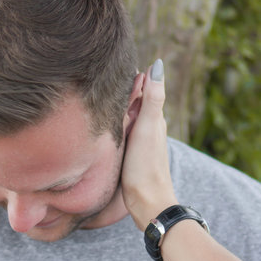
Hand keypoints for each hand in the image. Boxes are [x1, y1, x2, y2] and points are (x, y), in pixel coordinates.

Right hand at [121, 59, 178, 229]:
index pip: (145, 88)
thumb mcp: (147, 128)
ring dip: (121, 106)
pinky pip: (125, 132)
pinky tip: (109, 125)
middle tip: (107, 72)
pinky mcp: (133, 155)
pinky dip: (118, 123)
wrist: (146, 202)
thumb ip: (152, 98)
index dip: (134, 75)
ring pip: (131, 117)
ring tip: (104, 93)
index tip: (118, 58)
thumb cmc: (145, 166)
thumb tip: (156, 65)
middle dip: (126, 88)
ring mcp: (141, 142)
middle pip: (137, 101)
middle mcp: (149, 128)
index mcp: (153, 118)